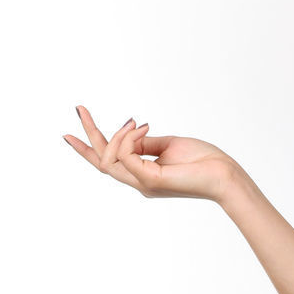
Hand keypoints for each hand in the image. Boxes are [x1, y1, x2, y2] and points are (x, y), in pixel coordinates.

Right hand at [63, 106, 239, 202]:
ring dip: (116, 135)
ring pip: (110, 158)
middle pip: (102, 161)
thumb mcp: (168, 145)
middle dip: (88, 135)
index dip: (88, 148)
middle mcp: (140, 183)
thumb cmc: (204, 162)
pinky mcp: (151, 180)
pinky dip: (128, 138)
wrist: (225, 176)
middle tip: (79, 109)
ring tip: (135, 122)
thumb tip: (129, 132)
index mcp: (144, 175)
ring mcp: (144, 184)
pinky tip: (142, 127)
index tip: (68, 132)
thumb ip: (145, 142)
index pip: (109, 163)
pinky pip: (125, 155)